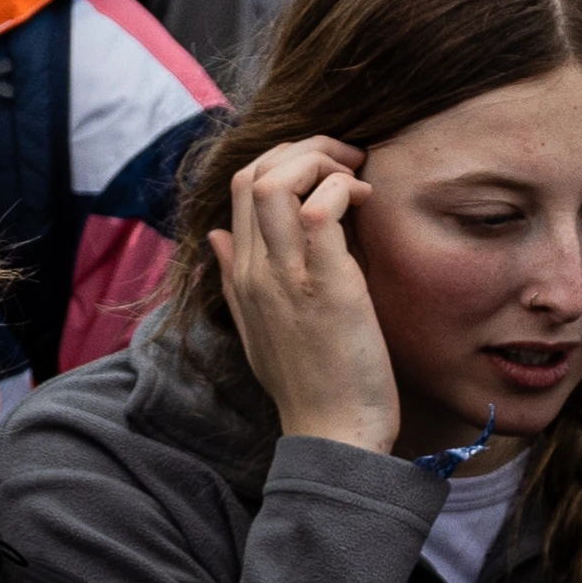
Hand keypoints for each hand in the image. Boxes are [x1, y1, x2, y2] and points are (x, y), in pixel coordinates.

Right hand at [208, 134, 399, 451]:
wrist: (334, 433)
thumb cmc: (306, 384)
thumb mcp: (255, 326)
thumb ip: (233, 276)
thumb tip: (215, 234)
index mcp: (241, 274)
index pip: (241, 186)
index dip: (282, 161)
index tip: (324, 171)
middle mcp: (255, 267)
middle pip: (255, 172)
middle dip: (302, 149)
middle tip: (345, 159)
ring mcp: (285, 275)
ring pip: (277, 180)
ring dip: (319, 162)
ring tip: (354, 177)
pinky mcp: (325, 285)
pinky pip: (319, 212)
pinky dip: (341, 190)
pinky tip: (365, 201)